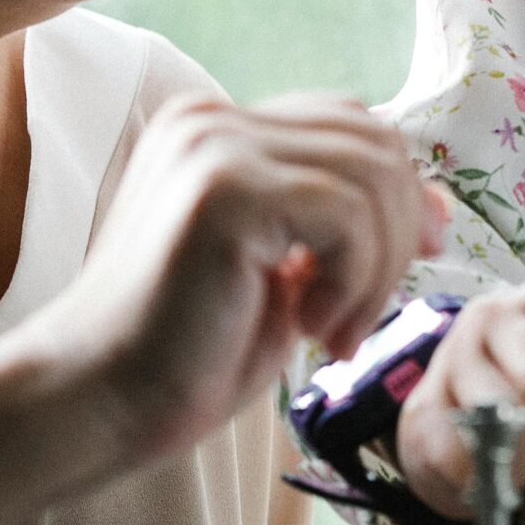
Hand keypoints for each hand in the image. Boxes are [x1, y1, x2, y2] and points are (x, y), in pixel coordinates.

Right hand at [20, 92, 448, 468]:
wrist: (88, 405)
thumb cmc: (183, 354)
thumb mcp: (283, 271)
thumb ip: (342, 224)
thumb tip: (437, 205)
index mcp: (217, 128)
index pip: (353, 125)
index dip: (398, 193)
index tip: (404, 263)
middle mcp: (211, 119)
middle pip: (376, 143)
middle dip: (397, 233)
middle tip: (362, 314)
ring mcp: (214, 148)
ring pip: (373, 178)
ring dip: (377, 270)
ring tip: (333, 331)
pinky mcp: (223, 192)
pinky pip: (347, 213)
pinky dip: (354, 280)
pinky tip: (312, 328)